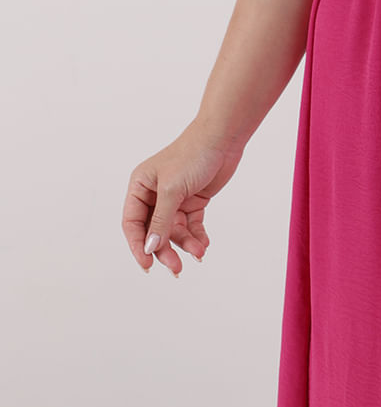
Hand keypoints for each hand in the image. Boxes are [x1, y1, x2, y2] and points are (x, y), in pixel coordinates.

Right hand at [122, 122, 243, 275]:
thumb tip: (150, 248)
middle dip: (165, 250)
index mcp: (140, 186)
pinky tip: (203, 245)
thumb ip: (160, 221)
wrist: (223, 138)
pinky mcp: (193, 201)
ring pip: (174, 231)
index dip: (138, 246)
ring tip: (198, 252)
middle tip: (176, 267)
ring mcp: (174, 198)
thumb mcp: (172, 190)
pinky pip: (191, 226)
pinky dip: (196, 236)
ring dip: (185, 244)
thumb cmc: (192, 155)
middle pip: (154, 232)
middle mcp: (154, 194)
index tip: (147, 264)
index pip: (132, 223)